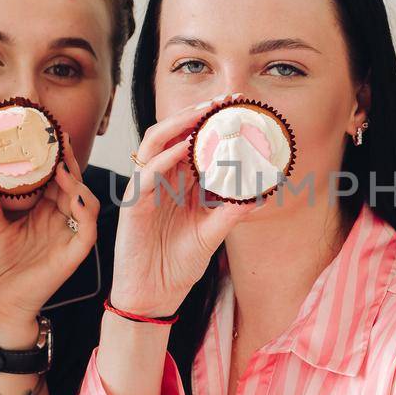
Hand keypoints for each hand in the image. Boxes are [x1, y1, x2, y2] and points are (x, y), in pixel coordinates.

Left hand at [0, 146, 100, 347]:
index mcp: (41, 211)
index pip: (53, 177)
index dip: (52, 156)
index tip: (44, 132)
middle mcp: (58, 219)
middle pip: (72, 183)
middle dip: (67, 160)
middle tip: (57, 138)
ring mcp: (69, 235)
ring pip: (85, 201)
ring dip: (76, 183)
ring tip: (61, 169)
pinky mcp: (75, 253)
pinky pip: (89, 228)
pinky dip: (85, 210)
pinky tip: (73, 198)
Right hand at [108, 93, 265, 316]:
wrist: (154, 295)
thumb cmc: (178, 264)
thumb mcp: (212, 236)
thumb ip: (230, 213)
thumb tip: (260, 195)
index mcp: (182, 184)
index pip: (196, 144)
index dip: (215, 125)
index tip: (241, 110)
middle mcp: (164, 180)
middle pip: (177, 134)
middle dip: (199, 114)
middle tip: (227, 99)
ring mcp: (147, 189)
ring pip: (157, 143)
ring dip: (179, 124)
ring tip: (203, 111)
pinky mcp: (135, 204)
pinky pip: (147, 173)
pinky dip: (164, 158)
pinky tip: (182, 148)